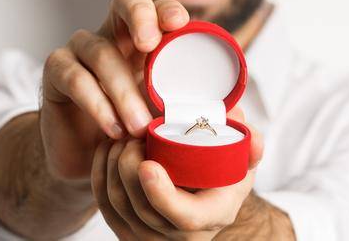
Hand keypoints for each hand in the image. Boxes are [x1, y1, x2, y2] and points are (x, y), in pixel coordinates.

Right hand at [40, 0, 190, 179]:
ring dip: (122, 89)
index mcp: (144, 40)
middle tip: (149, 44)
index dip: (165, 9)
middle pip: (124, 0)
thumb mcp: (170, 126)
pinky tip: (113, 129)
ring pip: (100, 51)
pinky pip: (74, 77)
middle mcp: (113, 35)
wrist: (86, 161)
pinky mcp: (55, 74)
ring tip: (141, 126)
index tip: (179, 23)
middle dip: (140, 15)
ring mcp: (80, 51)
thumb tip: (252, 137)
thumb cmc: (134, 134)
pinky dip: (96, 103)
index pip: (156, 8)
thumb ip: (205, 125)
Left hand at [91, 108, 264, 240]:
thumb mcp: (242, 162)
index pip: (184, 218)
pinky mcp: (126, 229)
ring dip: (113, 165)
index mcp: (212, 216)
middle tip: (134, 132)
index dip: (162, 194)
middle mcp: (180, 236)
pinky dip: (100, 171)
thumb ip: (248, 142)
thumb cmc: (222, 177)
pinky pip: (104, 203)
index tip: (148, 164)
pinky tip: (108, 147)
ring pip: (118, 204)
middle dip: (129, 167)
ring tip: (123, 135)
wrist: (203, 201)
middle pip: (142, 209)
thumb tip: (241, 119)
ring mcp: (149, 237)